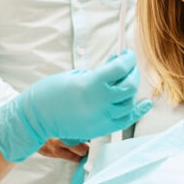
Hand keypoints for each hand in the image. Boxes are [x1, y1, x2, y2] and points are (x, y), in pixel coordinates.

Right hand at [0, 49, 152, 161]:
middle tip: (128, 65)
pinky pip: (126, 120)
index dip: (128, 58)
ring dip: (132, 88)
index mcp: (91, 84)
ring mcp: (102, 118)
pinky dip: (139, 111)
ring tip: (127, 80)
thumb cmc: (51, 92)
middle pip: (129, 85)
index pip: (120, 68)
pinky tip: (146, 102)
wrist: (37, 117)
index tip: (127, 54)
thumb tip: (117, 62)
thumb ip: (100, 70)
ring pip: (129, 102)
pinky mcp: (101, 129)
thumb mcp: (76, 75)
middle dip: (131, 72)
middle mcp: (100, 102)